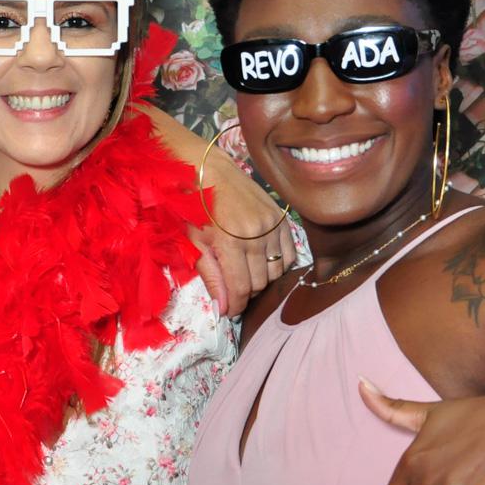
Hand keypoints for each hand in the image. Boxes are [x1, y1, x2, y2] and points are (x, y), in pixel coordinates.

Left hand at [190, 153, 295, 316]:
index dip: (235, 306)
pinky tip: (263, 262)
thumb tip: (223, 308)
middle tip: (233, 289)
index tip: (229, 312)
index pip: (240, 288)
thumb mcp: (195, 243)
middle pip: (259, 283)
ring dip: (261, 280)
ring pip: (275, 272)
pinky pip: (289, 255)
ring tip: (246, 274)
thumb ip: (211, 276)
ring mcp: (272, 225)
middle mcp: (256, 234)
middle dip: (245, 293)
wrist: (212, 172)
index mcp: (230, 241)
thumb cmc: (196, 208)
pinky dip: (278, 265)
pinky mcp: (281, 219)